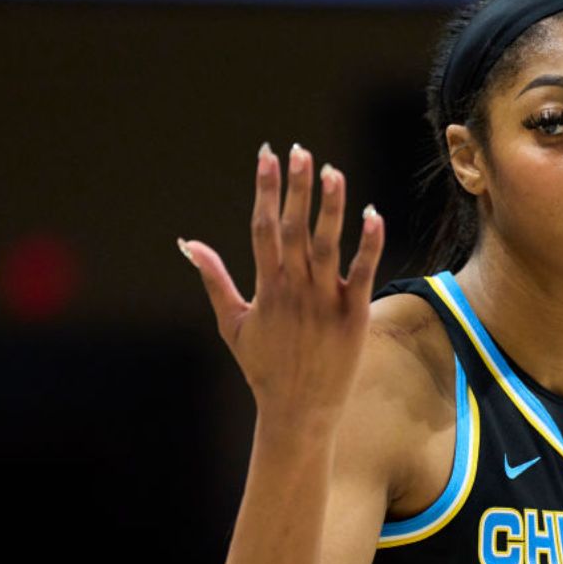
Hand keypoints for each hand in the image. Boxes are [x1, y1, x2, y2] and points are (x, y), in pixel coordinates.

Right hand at [179, 143, 383, 420]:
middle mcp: (294, 290)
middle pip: (294, 229)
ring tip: (332, 170)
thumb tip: (188, 243)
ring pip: (327, 245)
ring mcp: (325, 301)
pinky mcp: (354, 315)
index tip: (267, 155)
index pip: (263, 227)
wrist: (298, 413)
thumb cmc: (264, 368)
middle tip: (299, 150)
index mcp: (266, 288)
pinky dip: (369, 244)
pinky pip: (364, 272)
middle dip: (296, 188)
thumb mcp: (233, 323)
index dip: (265, 189)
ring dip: (330, 207)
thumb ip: (214, 279)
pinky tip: (373, 213)